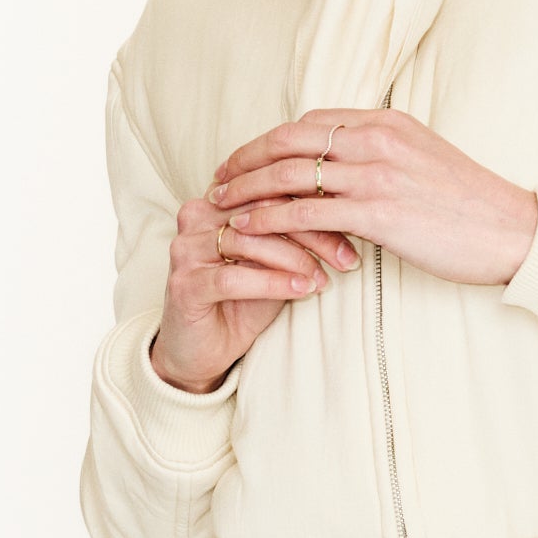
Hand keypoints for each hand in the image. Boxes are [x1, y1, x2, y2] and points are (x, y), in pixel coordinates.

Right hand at [149, 188, 360, 394]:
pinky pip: (234, 277)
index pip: (272, 188)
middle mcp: (197, 215)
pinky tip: (301, 291)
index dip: (315, 206)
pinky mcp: (184, 284)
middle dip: (312, 233)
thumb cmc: (243, 300)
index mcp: (220, 199)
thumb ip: (297, 235)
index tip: (354, 228)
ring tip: (323, 278)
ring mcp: (186, 249)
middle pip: (262, 211)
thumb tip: (346, 217)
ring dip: (294, 260)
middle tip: (346, 257)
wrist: (202, 350)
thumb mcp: (277, 261)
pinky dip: (273, 283)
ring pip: (248, 241)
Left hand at [206, 110, 537, 287]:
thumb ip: (383, 158)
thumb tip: (346, 171)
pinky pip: (306, 212)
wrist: (512, 232)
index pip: (311, 122)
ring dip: (247, 188)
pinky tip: (246, 229)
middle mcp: (376, 139)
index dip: (270, 140)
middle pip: (290, 139)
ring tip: (220, 204)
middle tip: (218, 178)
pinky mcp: (377, 213)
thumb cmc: (472, 207)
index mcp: (387, 123)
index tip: (246, 158)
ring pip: (290, 173)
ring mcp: (375, 174)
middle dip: (246, 158)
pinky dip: (268, 219)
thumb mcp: (425, 162)